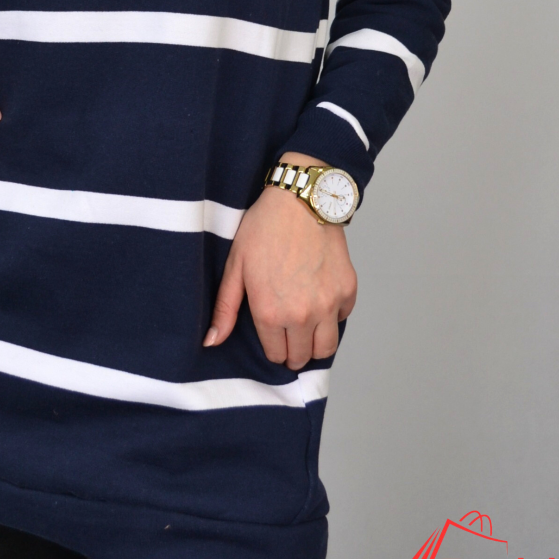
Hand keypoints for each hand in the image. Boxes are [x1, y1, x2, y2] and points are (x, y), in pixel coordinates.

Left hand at [204, 154, 357, 368]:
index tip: (272, 336)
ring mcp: (329, 305)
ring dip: (315, 345)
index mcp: (271, 313)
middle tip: (288, 335)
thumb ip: (225, 309)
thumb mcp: (236, 267)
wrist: (300, 201)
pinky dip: (333, 316)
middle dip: (292, 351)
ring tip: (306, 329)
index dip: (272, 348)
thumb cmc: (263, 230)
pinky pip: (342, 319)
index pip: (276, 355)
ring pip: (326, 349)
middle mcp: (302, 316)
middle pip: (301, 357)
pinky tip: (320, 300)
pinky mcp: (348, 291)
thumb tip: (210, 342)